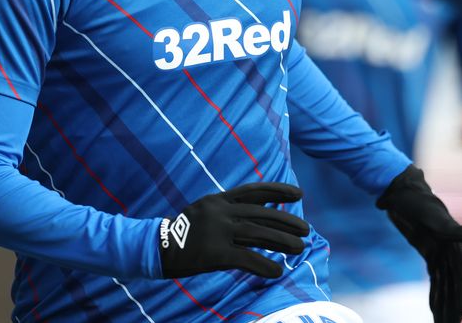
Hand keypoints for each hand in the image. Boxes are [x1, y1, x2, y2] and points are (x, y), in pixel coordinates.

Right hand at [159, 182, 309, 278]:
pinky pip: (246, 259)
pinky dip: (264, 266)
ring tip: (300, 248)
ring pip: (258, 234)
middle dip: (286, 221)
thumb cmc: (183, 232)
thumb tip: (258, 214)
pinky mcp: (214, 253)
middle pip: (261, 214)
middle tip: (306, 230)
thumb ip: (228, 210)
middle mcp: (220, 211)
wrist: (155, 247)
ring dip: (282, 242)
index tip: (298, 194)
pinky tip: (277, 271)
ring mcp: (217, 232)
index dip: (278, 191)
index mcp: (218, 199)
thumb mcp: (204, 210)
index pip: (254, 191)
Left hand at [377, 165, 461, 322]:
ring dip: (446, 304)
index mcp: (454, 245)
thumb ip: (453, 229)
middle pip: (454, 283)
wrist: (403, 192)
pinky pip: (436, 278)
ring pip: (445, 284)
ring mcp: (440, 253)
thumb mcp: (433, 216)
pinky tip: (435, 310)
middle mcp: (450, 251)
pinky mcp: (430, 253)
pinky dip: (437, 294)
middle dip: (454, 305)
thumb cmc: (418, 202)